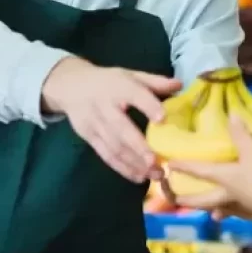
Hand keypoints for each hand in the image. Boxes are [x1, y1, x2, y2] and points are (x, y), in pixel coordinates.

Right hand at [42, 58, 180, 182]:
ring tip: (154, 174)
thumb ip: (154, 82)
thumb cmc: (107, 81)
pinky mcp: (89, 137)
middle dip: (138, 147)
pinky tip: (138, 177)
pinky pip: (106, 155)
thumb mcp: (129, 75)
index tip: (163, 118)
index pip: (134, 94)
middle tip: (157, 162)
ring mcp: (94, 124)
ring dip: (134, 163)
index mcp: (118, 86)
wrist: (71, 86)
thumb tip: (180, 85)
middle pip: (120, 128)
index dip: (148, 106)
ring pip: (114, 146)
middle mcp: (104, 106)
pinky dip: (122, 168)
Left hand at [169, 115, 251, 223]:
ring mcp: (239, 208)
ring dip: (213, 210)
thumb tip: (232, 116)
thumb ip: (242, 135)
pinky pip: (239, 214)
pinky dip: (236, 213)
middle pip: (201, 201)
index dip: (183, 166)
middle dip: (187, 200)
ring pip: (220, 210)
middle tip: (175, 200)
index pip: (198, 171)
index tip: (169, 166)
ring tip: (212, 212)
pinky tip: (239, 213)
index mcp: (222, 177)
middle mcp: (225, 195)